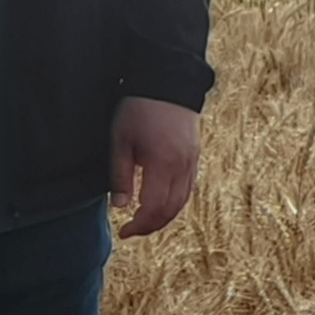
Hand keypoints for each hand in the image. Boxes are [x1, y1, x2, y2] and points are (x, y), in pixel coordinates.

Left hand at [110, 96, 201, 240]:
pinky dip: (175, 203)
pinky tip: (161, 204)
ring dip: (164, 217)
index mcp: (162, 164)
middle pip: (171, 210)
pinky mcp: (195, 156)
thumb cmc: (139, 109)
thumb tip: (120, 206)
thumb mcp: (120, 141)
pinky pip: (188, 188)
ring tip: (145, 221)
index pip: (153, 208)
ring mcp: (191, 161)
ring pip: (182, 202)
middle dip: (151, 226)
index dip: (138, 226)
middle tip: (132, 231)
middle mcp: (182, 167)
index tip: (123, 231)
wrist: (168, 82)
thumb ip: (120, 175)